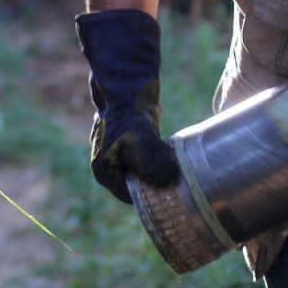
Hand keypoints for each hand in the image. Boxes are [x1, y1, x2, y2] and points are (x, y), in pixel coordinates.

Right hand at [74, 9, 180, 202]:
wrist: (128, 89)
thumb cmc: (129, 116)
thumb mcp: (141, 141)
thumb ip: (153, 163)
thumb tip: (168, 181)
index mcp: (105, 171)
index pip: (130, 195)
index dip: (151, 199)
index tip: (174, 199)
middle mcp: (110, 166)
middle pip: (137, 185)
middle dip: (157, 187)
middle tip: (182, 190)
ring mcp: (120, 155)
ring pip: (145, 172)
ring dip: (160, 173)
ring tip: (183, 177)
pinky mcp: (132, 145)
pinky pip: (149, 160)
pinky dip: (161, 161)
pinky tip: (177, 161)